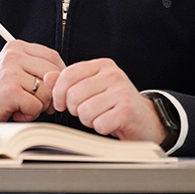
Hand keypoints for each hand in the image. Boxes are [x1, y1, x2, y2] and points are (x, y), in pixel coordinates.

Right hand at [0, 40, 65, 121]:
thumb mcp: (17, 71)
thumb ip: (39, 69)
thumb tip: (66, 78)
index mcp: (16, 47)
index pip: (53, 56)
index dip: (58, 76)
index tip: (51, 88)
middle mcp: (13, 55)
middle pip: (53, 74)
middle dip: (51, 93)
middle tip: (38, 102)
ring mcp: (10, 71)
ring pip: (47, 91)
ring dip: (39, 105)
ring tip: (23, 104)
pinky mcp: (10, 90)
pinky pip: (36, 105)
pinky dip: (30, 113)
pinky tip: (16, 110)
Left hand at [44, 58, 166, 142]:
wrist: (147, 121)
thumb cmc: (115, 104)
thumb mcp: (91, 88)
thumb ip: (68, 81)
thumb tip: (47, 77)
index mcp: (101, 65)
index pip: (67, 74)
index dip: (58, 92)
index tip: (60, 103)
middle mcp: (113, 75)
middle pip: (73, 94)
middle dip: (74, 109)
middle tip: (85, 112)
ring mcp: (122, 92)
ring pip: (84, 110)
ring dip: (88, 120)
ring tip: (99, 117)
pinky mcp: (128, 111)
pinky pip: (99, 123)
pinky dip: (100, 128)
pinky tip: (109, 124)